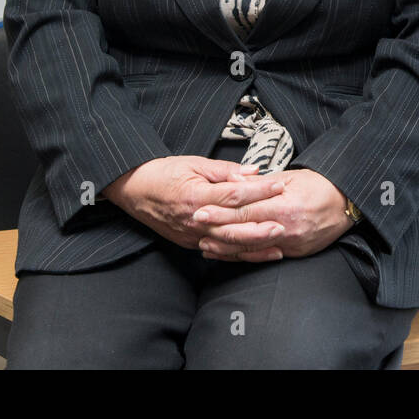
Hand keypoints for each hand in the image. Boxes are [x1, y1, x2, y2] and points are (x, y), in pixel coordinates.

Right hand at [102, 156, 287, 253]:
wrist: (134, 190)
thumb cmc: (163, 174)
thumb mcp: (193, 163)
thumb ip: (224, 170)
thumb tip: (252, 172)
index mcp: (195, 195)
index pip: (233, 195)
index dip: (258, 190)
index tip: (278, 185)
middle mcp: (194, 219)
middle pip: (233, 225)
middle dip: (261, 225)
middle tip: (285, 222)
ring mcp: (192, 235)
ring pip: (228, 244)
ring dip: (255, 246)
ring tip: (279, 244)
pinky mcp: (191, 243)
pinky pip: (219, 252)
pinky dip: (240, 255)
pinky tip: (258, 254)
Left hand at [193, 168, 353, 261]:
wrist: (347, 204)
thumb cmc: (320, 186)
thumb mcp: (290, 177)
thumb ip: (260, 183)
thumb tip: (234, 181)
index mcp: (284, 206)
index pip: (245, 210)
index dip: (221, 211)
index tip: (201, 209)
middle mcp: (286, 228)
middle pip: (244, 232)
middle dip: (217, 230)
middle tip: (196, 227)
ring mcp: (291, 244)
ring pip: (251, 249)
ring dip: (226, 247)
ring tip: (205, 243)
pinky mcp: (295, 253)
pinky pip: (264, 257)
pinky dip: (244, 256)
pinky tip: (229, 253)